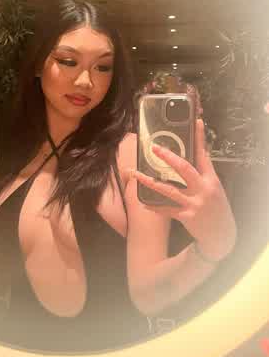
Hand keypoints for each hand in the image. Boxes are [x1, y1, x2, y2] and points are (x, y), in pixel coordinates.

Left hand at [132, 119, 236, 259]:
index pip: (204, 154)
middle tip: (154, 148)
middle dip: (169, 157)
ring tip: (135, 174)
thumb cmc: (216, 206)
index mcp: (211, 179)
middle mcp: (203, 189)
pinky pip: (166, 209)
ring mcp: (194, 204)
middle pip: (185, 169)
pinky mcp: (186, 217)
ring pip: (169, 190)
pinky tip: (143, 202)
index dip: (199, 138)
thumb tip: (196, 152)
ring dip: (149, 181)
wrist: (222, 234)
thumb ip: (203, 171)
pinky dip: (154, 206)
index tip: (195, 122)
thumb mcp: (215, 186)